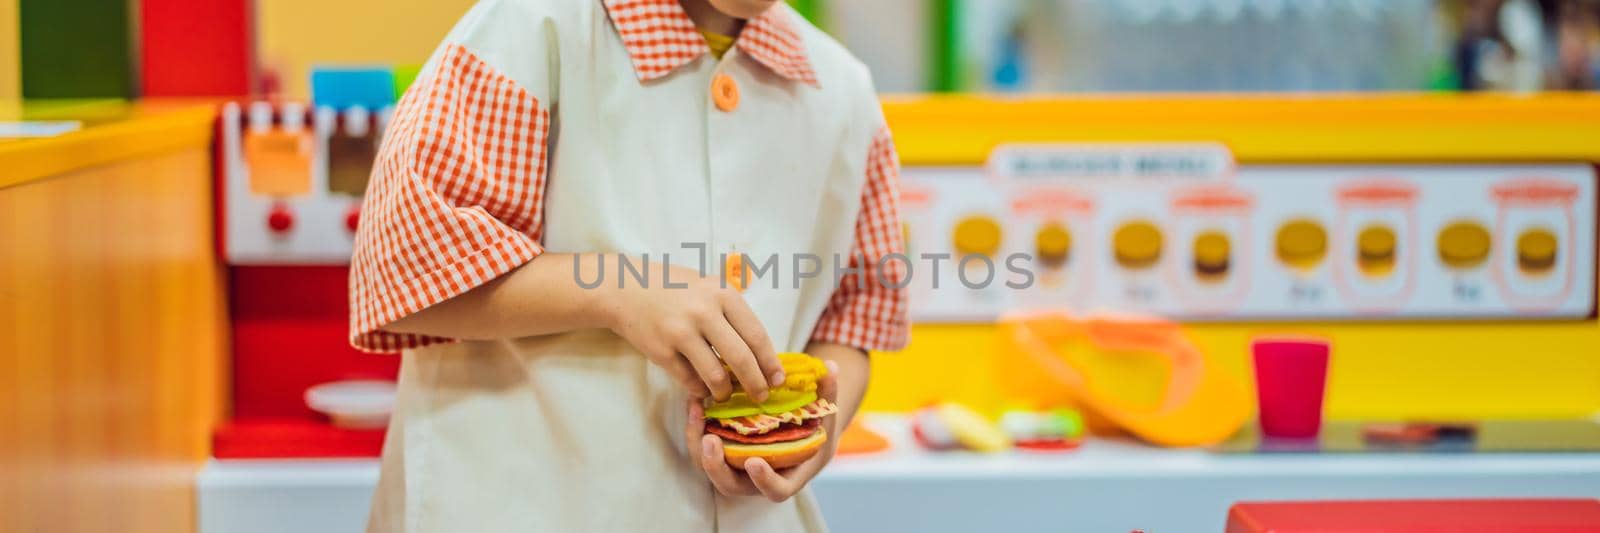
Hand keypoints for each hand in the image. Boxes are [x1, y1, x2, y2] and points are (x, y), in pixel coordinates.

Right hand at [605, 262, 782, 400]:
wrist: (626, 287)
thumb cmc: (674, 287)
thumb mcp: (709, 286)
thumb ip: (733, 312)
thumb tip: (760, 351)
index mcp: (722, 294)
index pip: (756, 335)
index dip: (770, 362)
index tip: (778, 379)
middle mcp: (704, 312)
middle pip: (741, 359)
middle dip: (756, 383)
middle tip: (761, 396)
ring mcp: (681, 333)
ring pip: (715, 376)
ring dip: (725, 392)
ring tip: (726, 394)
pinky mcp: (662, 351)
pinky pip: (689, 381)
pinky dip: (700, 390)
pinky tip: (702, 388)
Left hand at [686, 361, 840, 501]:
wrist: (799, 436)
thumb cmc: (816, 430)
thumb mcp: (826, 415)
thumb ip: (828, 394)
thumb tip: (831, 367)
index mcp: (788, 476)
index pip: (775, 490)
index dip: (764, 480)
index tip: (754, 462)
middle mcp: (759, 479)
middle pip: (731, 485)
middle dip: (717, 466)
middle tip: (710, 440)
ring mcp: (738, 469)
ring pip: (712, 468)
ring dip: (699, 444)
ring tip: (696, 412)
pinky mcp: (723, 455)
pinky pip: (704, 450)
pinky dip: (696, 429)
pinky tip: (695, 402)